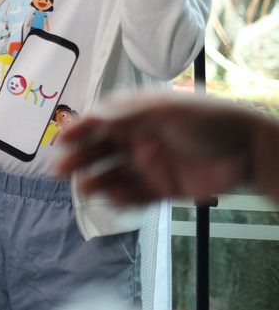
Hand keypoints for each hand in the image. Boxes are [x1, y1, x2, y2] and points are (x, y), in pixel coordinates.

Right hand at [57, 95, 263, 203]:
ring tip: (87, 188)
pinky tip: (113, 198)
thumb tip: (91, 117)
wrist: (247, 151)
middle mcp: (136, 140)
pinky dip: (121, 198)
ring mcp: (148, 165)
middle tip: (61, 170)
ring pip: (112, 175)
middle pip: (99, 151)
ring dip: (96, 180)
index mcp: (135, 116)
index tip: (62, 141)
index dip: (78, 130)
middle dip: (79, 159)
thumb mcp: (165, 111)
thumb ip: (127, 115)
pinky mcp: (161, 189)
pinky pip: (134, 196)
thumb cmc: (206, 120)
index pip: (99, 123)